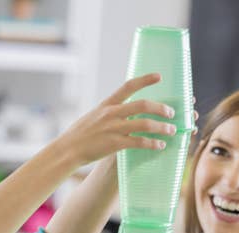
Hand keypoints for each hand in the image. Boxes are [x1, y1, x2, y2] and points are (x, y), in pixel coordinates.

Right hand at [51, 73, 176, 165]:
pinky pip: (138, 142)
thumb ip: (108, 113)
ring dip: (161, 127)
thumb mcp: (93, 116)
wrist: (67, 150)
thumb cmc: (79, 135)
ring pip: (144, 124)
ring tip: (172, 130)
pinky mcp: (114, 144)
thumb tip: (123, 112)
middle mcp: (111, 113)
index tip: (159, 76)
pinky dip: (152, 143)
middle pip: (142, 105)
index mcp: (107, 104)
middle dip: (161, 108)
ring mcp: (113, 128)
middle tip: (172, 112)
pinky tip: (160, 146)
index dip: (145, 80)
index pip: (128, 86)